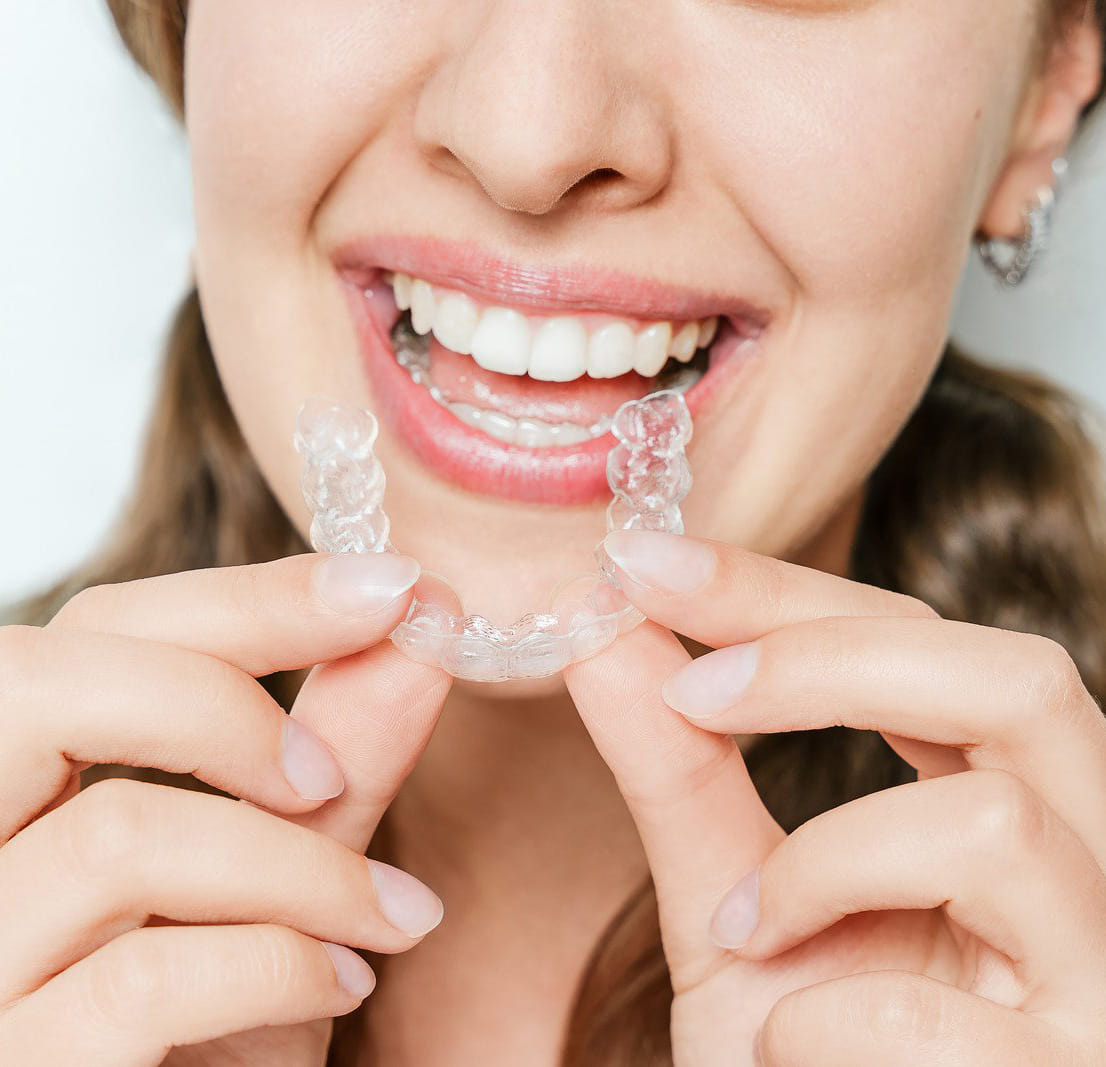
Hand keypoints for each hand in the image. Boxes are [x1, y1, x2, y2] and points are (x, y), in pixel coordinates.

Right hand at [0, 551, 451, 1065]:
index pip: (96, 632)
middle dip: (224, 706)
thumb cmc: (227, 1022)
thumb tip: (425, 621)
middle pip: (42, 686)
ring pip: (120, 835)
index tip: (390, 590)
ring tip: (388, 912)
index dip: (249, 598)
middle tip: (327, 777)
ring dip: (303, 867)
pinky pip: (144, 977)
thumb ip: (341, 749)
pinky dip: (282, 963)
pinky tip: (344, 981)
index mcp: (21, 790)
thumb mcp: (284, 872)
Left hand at [567, 529, 1105, 1065]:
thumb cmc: (805, 1061)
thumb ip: (677, 773)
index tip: (649, 561)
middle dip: (829, 661)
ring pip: (999, 825)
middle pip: (1018, 680)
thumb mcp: (731, 908)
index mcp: (1011, 811)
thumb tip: (607, 637)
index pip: (923, 646)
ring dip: (826, 861)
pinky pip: (963, 1019)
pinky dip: (838, 1013)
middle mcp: (1094, 875)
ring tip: (746, 933)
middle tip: (693, 686)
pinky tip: (792, 1045)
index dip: (786, 591)